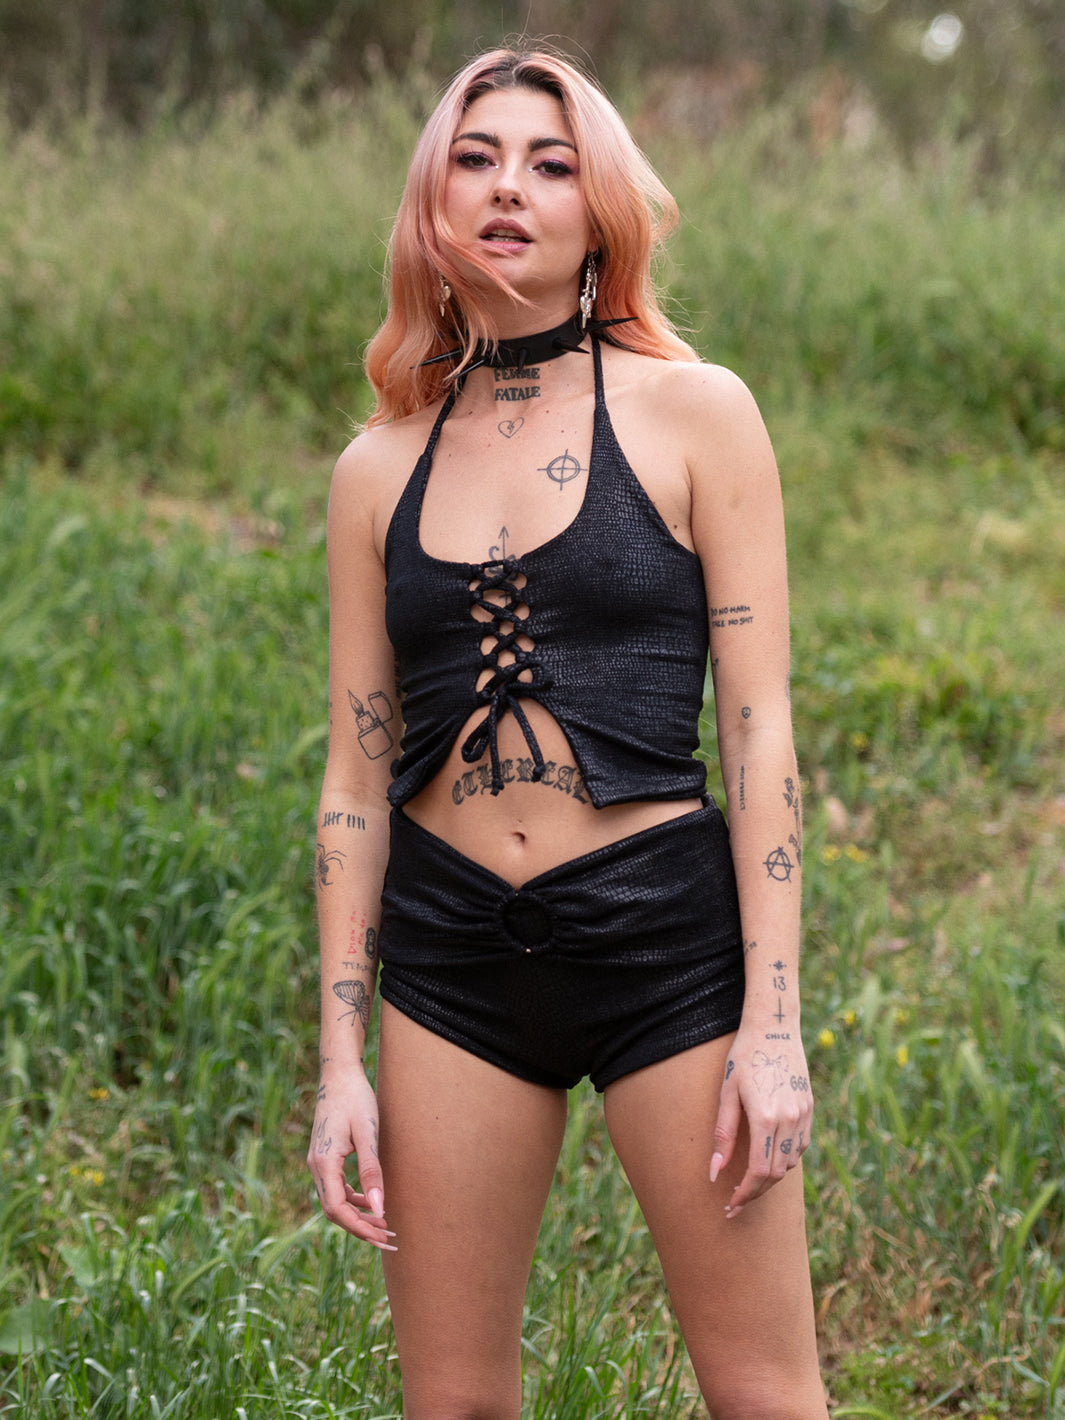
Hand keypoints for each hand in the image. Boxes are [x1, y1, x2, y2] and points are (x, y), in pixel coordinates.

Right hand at [307, 1068, 395, 1249]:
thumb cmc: (356, 1099)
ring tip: (384, 1224)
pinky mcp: (324, 1157)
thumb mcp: (368, 1134)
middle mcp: (316, 1166)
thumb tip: (380, 1209)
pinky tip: (372, 1200)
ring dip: (358, 1215)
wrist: (339, 1074)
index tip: (382, 1237)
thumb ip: (372, 1171)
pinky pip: (336, 1188)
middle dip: (360, 1227)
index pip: (337, 1209)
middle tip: (389, 1239)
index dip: (359, 1227)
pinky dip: (353, 1199)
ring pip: (334, 1201)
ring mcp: (318, 1162)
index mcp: (324, 1163)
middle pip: (334, 1211)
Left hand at [709, 1026, 812, 1218]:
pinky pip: (800, 1145)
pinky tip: (768, 1156)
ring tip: (749, 1180)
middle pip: (776, 1173)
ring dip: (771, 1176)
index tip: (730, 1205)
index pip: (758, 1172)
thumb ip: (723, 1134)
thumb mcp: (727, 1092)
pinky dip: (785, 1158)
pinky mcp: (809, 1108)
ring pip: (790, 1162)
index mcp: (766, 1118)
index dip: (744, 1194)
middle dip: (756, 1192)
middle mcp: (789, 1120)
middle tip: (736, 1201)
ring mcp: (803, 1114)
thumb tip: (714, 1173)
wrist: (774, 1027)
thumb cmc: (744, 1057)